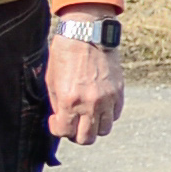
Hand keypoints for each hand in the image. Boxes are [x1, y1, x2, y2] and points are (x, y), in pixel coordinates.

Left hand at [48, 30, 124, 146]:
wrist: (87, 33)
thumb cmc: (65, 53)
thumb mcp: (52, 80)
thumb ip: (57, 103)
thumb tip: (61, 118)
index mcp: (69, 100)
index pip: (64, 132)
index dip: (57, 129)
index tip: (56, 121)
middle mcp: (90, 103)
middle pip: (86, 138)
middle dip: (76, 134)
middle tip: (72, 123)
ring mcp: (107, 99)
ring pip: (103, 130)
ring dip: (93, 126)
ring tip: (87, 115)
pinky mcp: (119, 92)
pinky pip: (115, 115)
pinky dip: (106, 115)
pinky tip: (98, 105)